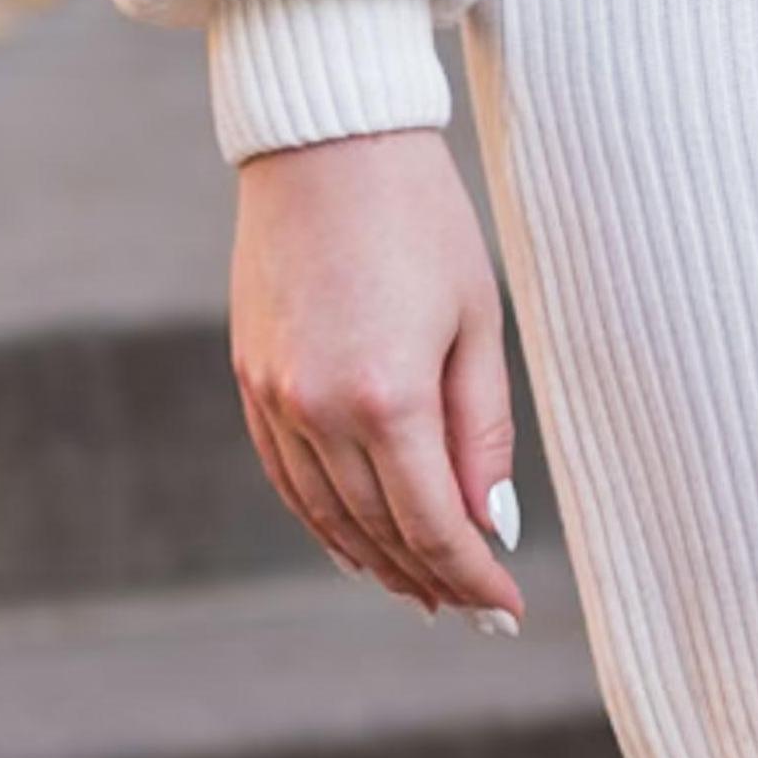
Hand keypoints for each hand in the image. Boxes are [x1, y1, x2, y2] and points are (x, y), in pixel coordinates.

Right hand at [232, 129, 526, 626]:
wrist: (327, 146)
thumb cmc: (423, 223)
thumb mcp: (476, 324)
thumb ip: (481, 432)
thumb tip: (489, 522)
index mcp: (387, 398)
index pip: (432, 523)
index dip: (472, 575)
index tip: (507, 607)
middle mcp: (317, 410)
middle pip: (378, 529)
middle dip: (431, 577)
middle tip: (474, 611)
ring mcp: (273, 396)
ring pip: (326, 513)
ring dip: (376, 561)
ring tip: (423, 592)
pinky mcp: (250, 377)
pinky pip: (286, 476)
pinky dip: (323, 520)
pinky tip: (356, 544)